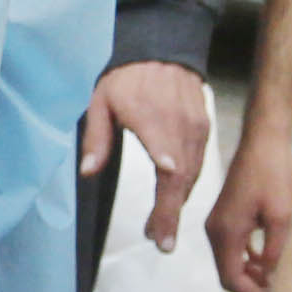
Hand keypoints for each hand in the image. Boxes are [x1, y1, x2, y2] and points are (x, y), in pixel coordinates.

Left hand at [81, 60, 215, 249]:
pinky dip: (186, 184)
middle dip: (171, 213)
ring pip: (192, 174)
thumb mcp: (101, 101)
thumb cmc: (127, 77)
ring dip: (178, 203)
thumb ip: (97, 138)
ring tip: (161, 229)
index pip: (166, 160)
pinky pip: (198, 163)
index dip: (167, 191)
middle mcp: (180, 126)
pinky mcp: (203, 128)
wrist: (163, 49)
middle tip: (161, 243)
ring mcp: (196, 128)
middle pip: (181, 178)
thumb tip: (87, 171)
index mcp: (153, 119)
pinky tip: (173, 199)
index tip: (163, 219)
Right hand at [202, 111, 291, 291]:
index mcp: (225, 232)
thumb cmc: (273, 173)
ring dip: (250, 274)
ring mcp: (219, 223)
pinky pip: (233, 247)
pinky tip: (268, 261)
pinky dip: (247, 259)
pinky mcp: (227, 216)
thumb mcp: (281, 216)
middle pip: (227, 274)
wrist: (264, 140)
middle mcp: (215, 230)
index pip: (230, 278)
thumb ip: (274, 251)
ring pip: (230, 262)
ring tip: (275, 281)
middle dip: (250, 288)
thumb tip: (271, 279)